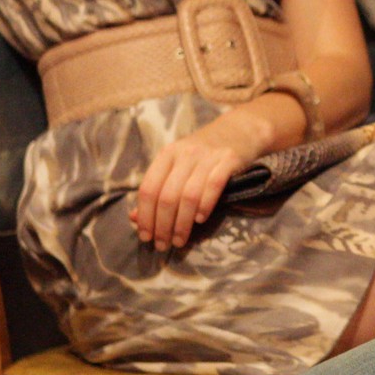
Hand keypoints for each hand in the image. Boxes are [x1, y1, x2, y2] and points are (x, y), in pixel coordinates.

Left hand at [131, 113, 256, 250]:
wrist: (239, 129)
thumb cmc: (203, 153)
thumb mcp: (177, 165)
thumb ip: (158, 189)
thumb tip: (135, 219)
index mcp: (167, 154)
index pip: (148, 188)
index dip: (144, 215)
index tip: (145, 236)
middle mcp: (185, 154)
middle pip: (167, 196)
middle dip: (162, 226)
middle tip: (163, 245)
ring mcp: (208, 156)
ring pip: (189, 195)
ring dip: (182, 223)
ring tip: (180, 241)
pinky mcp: (229, 160)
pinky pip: (214, 186)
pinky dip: (205, 205)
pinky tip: (200, 220)